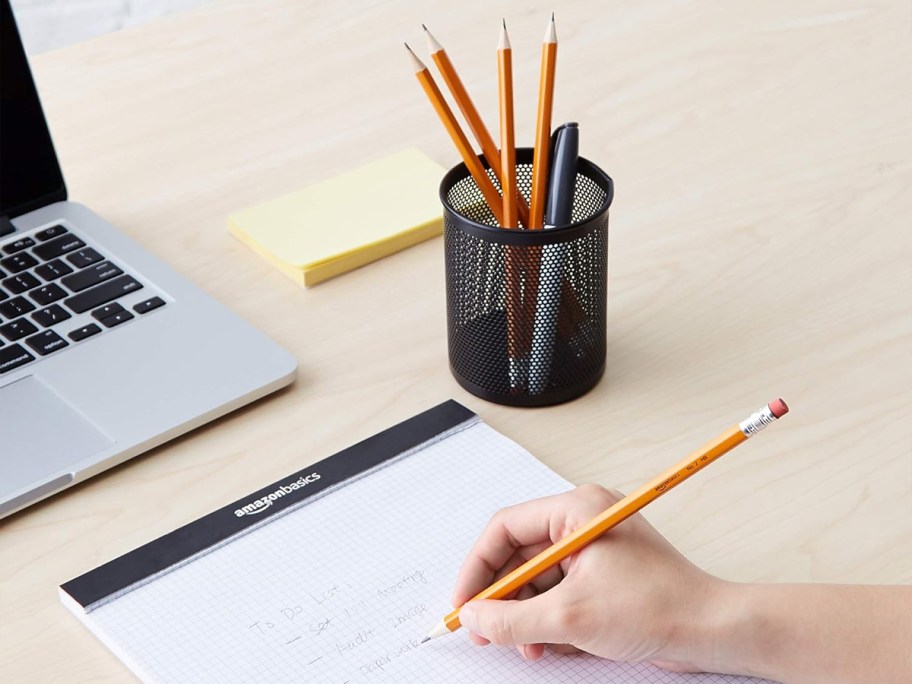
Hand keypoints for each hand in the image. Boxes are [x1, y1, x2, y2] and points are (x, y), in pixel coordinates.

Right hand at [451, 484, 720, 668]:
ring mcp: (593, 547)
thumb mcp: (571, 617)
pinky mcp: (602, 573)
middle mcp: (582, 521)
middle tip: (482, 628)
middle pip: (519, 554)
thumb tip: (474, 616)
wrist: (712, 630)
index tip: (463, 602)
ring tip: (523, 646)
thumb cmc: (658, 608)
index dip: (478, 567)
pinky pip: (558, 590)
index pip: (506, 528)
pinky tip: (545, 644)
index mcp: (577, 509)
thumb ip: (512, 618)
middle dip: (501, 596)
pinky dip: (546, 618)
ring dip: (524, 613)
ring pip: (537, 577)